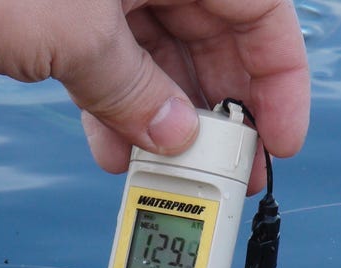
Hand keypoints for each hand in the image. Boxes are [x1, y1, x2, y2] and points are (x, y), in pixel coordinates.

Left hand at [0, 0, 309, 192]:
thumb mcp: (78, 37)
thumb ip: (136, 92)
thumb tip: (176, 139)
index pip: (260, 12)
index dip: (280, 80)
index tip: (278, 140)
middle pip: (213, 40)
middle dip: (219, 112)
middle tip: (226, 175)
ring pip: (158, 60)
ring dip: (164, 121)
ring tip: (171, 177)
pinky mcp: (60, 17)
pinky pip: (107, 67)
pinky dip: (114, 109)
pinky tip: (116, 152)